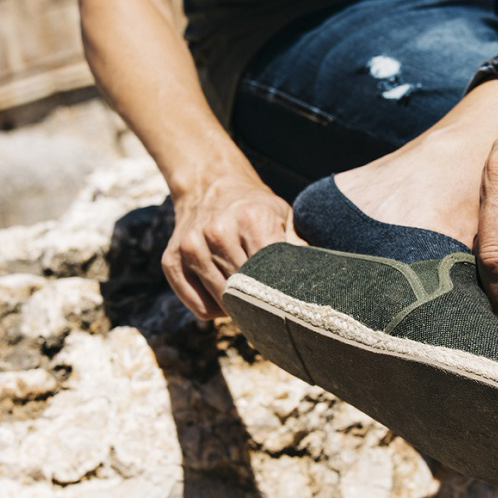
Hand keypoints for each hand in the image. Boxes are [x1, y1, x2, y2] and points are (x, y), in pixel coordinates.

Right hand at [161, 174, 302, 319]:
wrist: (211, 185)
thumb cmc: (255, 208)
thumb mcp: (283, 217)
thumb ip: (300, 246)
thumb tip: (326, 276)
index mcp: (252, 219)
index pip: (271, 274)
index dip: (282, 294)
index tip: (291, 303)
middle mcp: (217, 232)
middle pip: (246, 291)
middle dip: (262, 305)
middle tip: (273, 309)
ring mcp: (191, 246)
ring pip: (221, 303)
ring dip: (238, 310)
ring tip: (250, 301)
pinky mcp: (171, 261)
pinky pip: (199, 308)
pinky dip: (215, 311)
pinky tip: (226, 299)